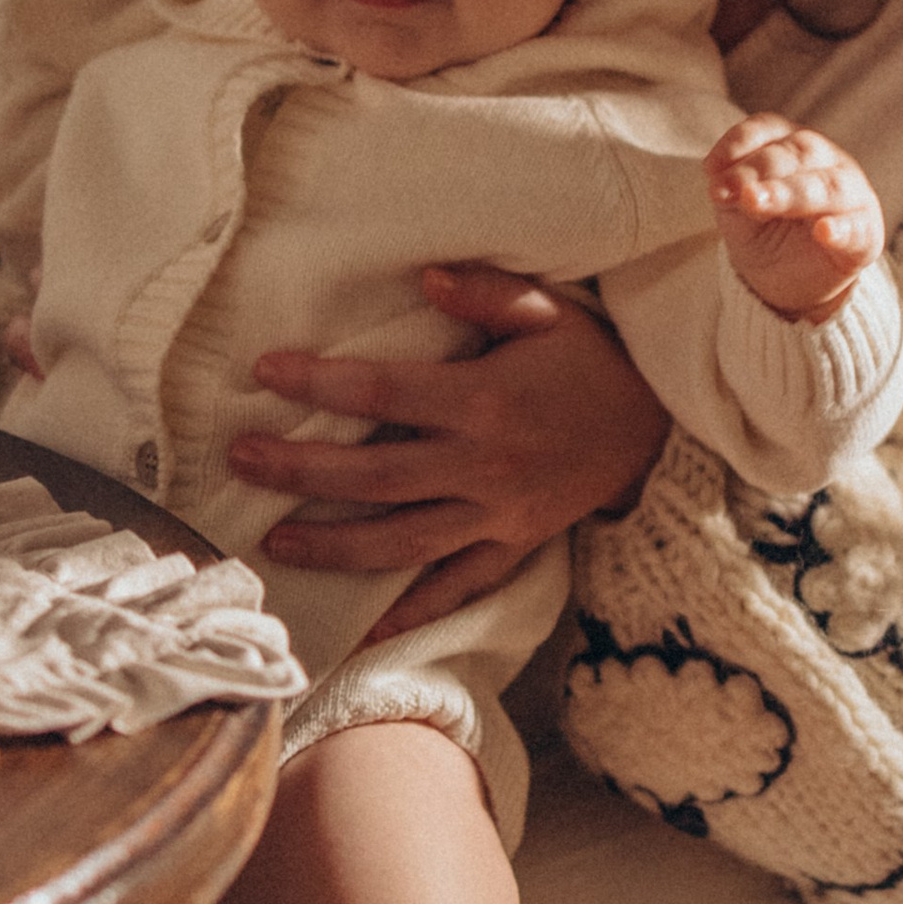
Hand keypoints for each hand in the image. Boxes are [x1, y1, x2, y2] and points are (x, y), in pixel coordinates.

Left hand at [228, 266, 671, 635]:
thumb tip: (424, 276)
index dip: (320, 384)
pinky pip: (457, 586)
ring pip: (403, 542)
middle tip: (240, 460)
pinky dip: (411, 610)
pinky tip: (365, 627)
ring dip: (335, 545)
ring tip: (274, 542)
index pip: (385, 395)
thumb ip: (486, 291)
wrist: (662, 425)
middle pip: (376, 477)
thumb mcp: (550, 310)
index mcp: (487, 403)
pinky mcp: (514, 547)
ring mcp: (499, 517)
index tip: (264, 371)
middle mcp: (486, 467)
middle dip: (301, 471)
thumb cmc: (596, 360)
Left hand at [706, 113, 883, 323]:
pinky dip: (840, 229)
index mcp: (793, 146)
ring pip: (826, 187)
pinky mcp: (865, 235)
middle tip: (732, 191)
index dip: (739, 142)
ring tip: (755, 202)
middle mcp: (827, 161)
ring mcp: (852, 195)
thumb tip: (719, 182)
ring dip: (788, 192)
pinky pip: (856, 229)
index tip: (710, 169)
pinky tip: (822, 231)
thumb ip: (733, 192)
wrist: (790, 284)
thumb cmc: (766, 232)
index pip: (769, 128)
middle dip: (760, 169)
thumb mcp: (738, 211)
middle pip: (797, 153)